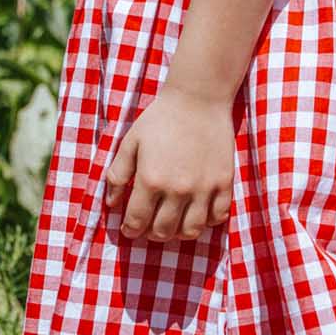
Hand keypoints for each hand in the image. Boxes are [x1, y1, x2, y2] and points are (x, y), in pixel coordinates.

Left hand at [103, 85, 234, 242]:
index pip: (137, 221)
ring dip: (179, 233)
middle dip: (152, 234)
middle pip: (163, 231)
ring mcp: (204, 188)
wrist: (198, 99)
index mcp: (151, 179)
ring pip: (192, 230)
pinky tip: (199, 213)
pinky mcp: (224, 182)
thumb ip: (118, 175)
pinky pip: (218, 216)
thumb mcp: (130, 142)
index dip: (129, 230)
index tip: (128, 228)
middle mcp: (177, 189)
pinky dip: (208, 221)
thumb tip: (111, 204)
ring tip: (174, 225)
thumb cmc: (160, 119)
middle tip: (149, 227)